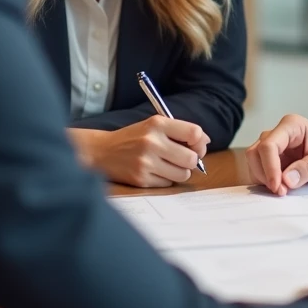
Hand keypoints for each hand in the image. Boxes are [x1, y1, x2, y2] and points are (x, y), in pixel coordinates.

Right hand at [68, 116, 208, 187]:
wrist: (102, 152)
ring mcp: (146, 162)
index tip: (196, 146)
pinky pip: (168, 183)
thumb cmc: (133, 138)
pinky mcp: (141, 179)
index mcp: (157, 124)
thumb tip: (206, 142)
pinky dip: (166, 179)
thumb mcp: (153, 126)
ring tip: (167, 165)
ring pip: (182, 174)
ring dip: (180, 171)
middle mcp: (152, 142)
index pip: (194, 132)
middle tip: (182, 158)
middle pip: (191, 158)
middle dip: (191, 160)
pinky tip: (154, 171)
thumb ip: (179, 131)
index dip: (199, 142)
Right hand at [245, 114, 307, 194]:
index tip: (277, 187)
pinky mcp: (273, 157)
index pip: (269, 144)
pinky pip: (259, 169)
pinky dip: (265, 180)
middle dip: (264, 174)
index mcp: (292, 125)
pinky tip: (280, 187)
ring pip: (254, 161)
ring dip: (263, 178)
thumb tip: (286, 180)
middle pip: (256, 152)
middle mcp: (278, 132)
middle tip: (281, 191)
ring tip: (282, 190)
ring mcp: (274, 145)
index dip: (269, 167)